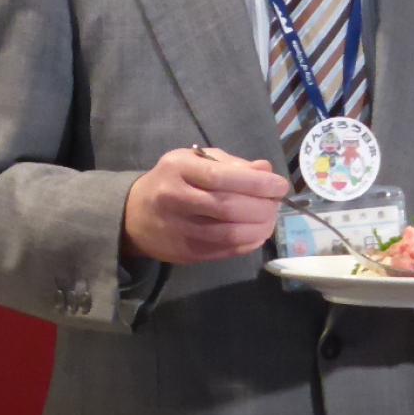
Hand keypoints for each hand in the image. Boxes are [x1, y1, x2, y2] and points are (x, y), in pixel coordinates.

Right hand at [120, 146, 290, 264]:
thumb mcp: (196, 160)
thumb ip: (231, 164)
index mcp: (178, 169)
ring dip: (259, 228)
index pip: (222, 178)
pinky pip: (223, 251)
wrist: (133, 214)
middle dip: (262, 207)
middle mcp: (174, 198)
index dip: (257, 183)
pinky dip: (248, 244)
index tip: (280, 186)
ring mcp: (177, 230)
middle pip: (227, 207)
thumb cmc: (172, 180)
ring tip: (270, 219)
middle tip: (276, 203)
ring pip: (227, 234)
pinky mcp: (183, 253)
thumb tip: (265, 169)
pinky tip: (257, 234)